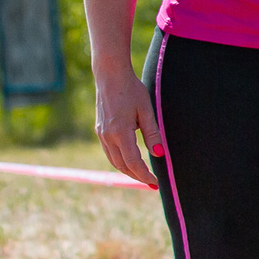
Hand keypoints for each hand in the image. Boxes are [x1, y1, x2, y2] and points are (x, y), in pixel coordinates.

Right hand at [94, 65, 160, 188]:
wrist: (110, 76)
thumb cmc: (132, 90)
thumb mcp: (146, 110)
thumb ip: (153, 133)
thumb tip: (159, 153)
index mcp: (120, 132)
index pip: (133, 162)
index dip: (144, 175)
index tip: (155, 182)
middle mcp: (107, 136)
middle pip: (122, 165)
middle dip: (137, 176)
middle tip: (151, 183)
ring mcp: (101, 133)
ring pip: (114, 161)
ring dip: (128, 171)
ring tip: (142, 175)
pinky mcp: (99, 130)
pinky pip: (109, 152)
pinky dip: (120, 161)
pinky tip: (130, 161)